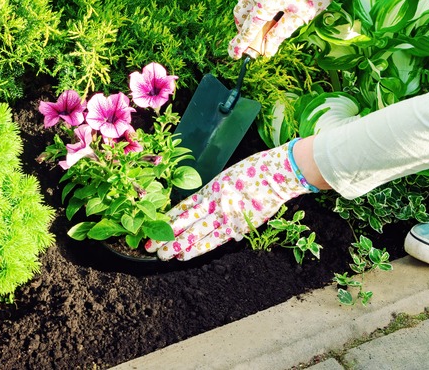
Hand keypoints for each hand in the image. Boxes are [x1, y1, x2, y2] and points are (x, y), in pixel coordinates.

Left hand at [146, 141, 313, 260]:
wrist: (277, 175)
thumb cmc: (255, 174)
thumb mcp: (228, 179)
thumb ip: (215, 196)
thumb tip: (205, 211)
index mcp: (210, 189)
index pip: (183, 206)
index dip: (168, 218)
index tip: (155, 226)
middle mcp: (214, 202)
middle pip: (185, 221)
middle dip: (167, 234)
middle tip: (151, 245)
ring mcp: (225, 215)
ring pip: (196, 233)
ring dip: (178, 245)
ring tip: (164, 254)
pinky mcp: (238, 225)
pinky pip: (215, 240)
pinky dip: (199, 248)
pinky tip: (185, 255)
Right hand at [229, 0, 364, 58]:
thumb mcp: (298, 19)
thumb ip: (278, 34)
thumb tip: (267, 52)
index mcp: (266, 2)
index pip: (248, 27)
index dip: (240, 43)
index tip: (233, 55)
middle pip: (240, 11)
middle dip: (242, 25)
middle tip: (252, 37)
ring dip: (248, 11)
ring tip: (261, 21)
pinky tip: (272, 2)